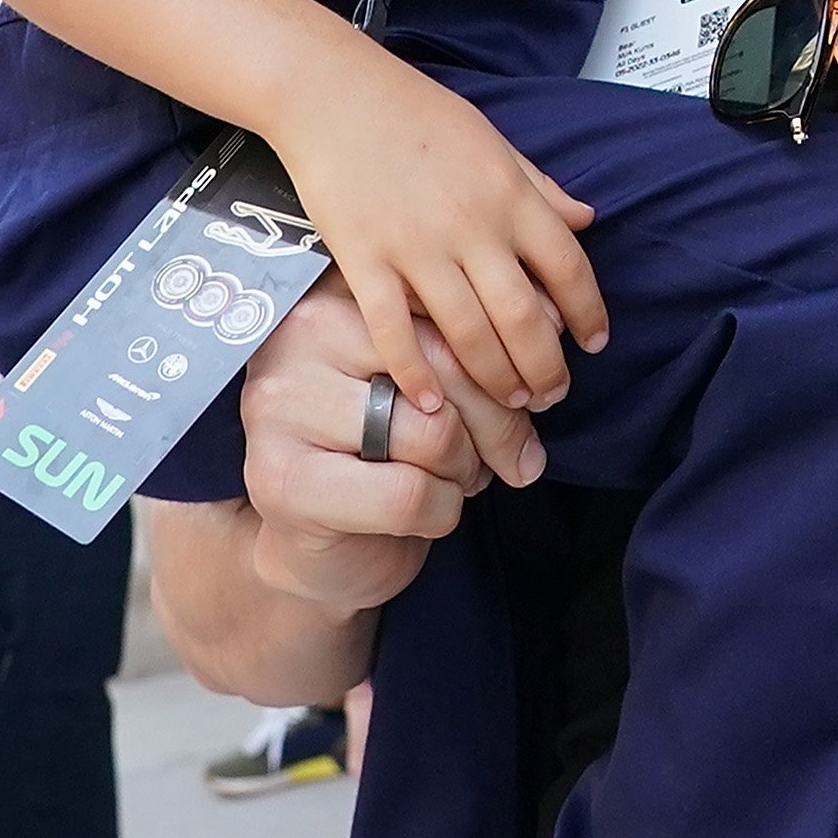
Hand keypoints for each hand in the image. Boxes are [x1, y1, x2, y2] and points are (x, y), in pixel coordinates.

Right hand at [241, 276, 542, 615]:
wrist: (322, 547)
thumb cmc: (387, 448)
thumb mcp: (430, 380)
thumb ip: (476, 346)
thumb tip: (556, 321)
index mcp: (343, 290)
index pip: (453, 309)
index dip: (512, 358)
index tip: (538, 394)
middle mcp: (302, 333)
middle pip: (449, 368)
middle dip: (502, 424)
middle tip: (518, 457)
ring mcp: (281, 406)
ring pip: (432, 434)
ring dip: (467, 470)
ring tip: (461, 477)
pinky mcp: (283, 478)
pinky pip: (407, 494)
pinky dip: (441, 512)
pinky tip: (428, 511)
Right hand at [274, 45, 602, 417]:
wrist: (334, 95)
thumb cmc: (416, 113)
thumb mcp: (493, 140)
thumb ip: (540, 186)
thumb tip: (586, 220)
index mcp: (509, 194)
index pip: (568, 266)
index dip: (589, 313)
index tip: (594, 344)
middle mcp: (471, 226)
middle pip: (523, 317)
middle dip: (544, 368)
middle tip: (551, 396)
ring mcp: (415, 247)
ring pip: (468, 334)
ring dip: (494, 379)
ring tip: (510, 405)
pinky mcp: (363, 262)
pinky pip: (395, 332)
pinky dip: (415, 373)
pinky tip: (431, 404)